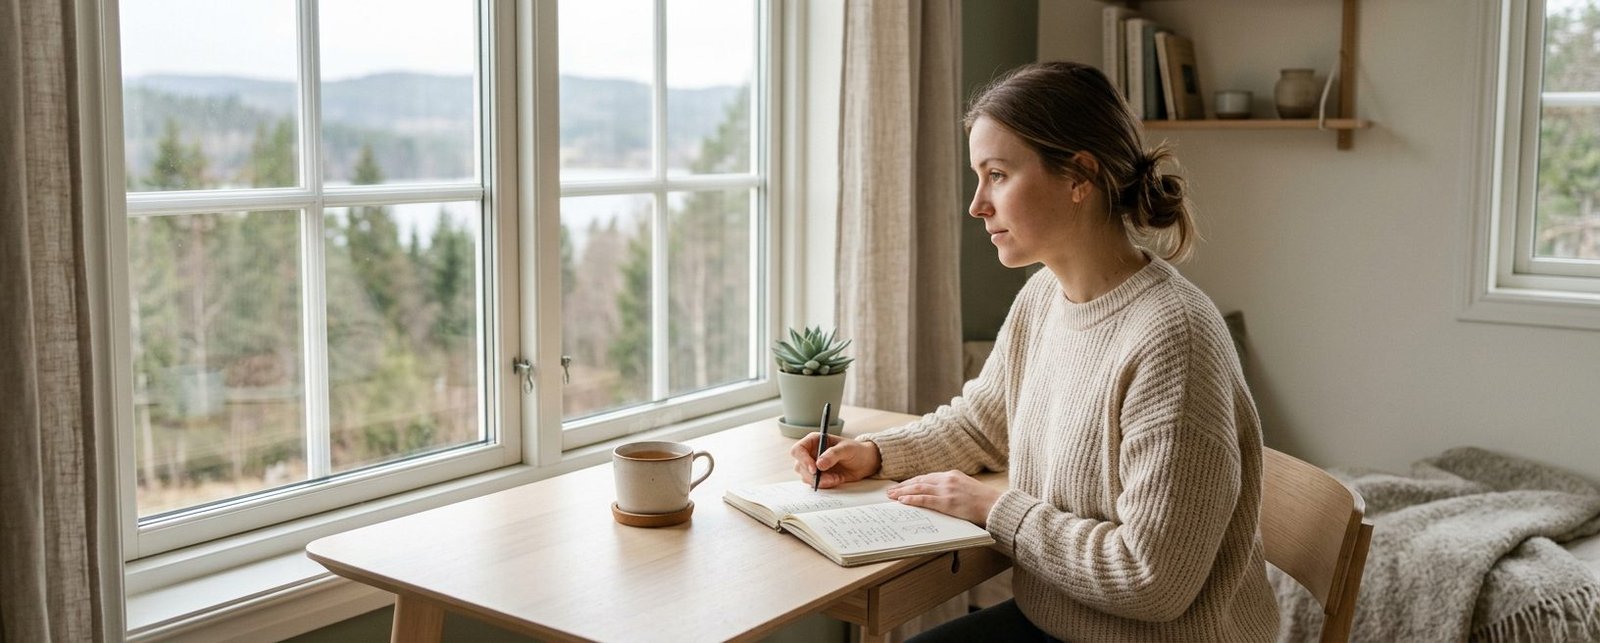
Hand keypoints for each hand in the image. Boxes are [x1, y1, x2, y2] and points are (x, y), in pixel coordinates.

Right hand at [791, 434, 881, 488]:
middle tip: (829, 478)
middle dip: (813, 475)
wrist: (864, 463)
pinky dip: (825, 484)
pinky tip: (836, 479)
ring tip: (836, 478)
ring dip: (820, 481)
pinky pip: (814, 484)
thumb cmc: (856, 450)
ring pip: (806, 477)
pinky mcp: (818, 477)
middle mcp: (810, 453)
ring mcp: (813, 466)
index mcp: (814, 441)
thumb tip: (818, 465)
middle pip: (800, 466)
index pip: (798, 450)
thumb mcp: (847, 449)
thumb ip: (833, 455)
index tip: (814, 469)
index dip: (803, 459)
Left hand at [886, 471, 1002, 526]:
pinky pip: (925, 500)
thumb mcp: (967, 487)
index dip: (912, 482)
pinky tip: (903, 501)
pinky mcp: (948, 502)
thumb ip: (953, 488)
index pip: (926, 477)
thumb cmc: (984, 501)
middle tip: (890, 491)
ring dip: (903, 492)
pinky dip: (912, 499)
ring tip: (891, 496)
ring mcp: (947, 490)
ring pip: (919, 488)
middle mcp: (948, 479)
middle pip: (919, 481)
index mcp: (952, 475)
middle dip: (903, 486)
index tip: (902, 486)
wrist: (996, 506)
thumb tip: (939, 494)